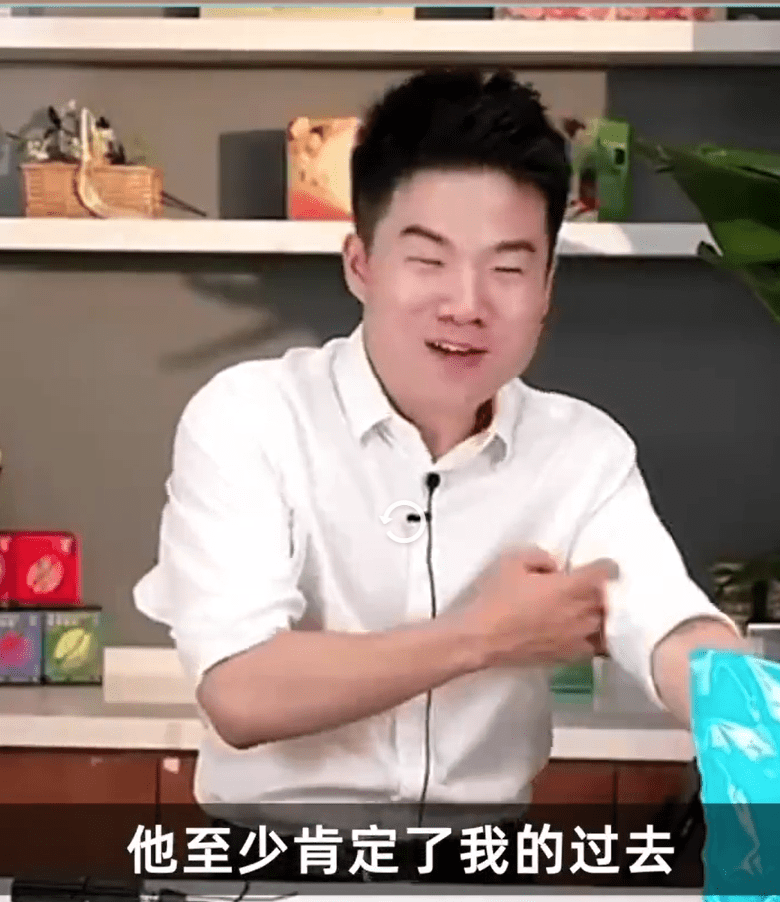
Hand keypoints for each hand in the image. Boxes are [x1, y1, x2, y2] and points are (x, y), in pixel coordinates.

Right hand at [454, 545, 618, 667]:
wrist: (484, 638)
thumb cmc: (497, 598)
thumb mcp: (513, 562)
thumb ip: (541, 556)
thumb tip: (555, 567)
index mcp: (571, 586)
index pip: (606, 572)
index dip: (606, 567)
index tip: (600, 567)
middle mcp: (582, 612)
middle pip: (610, 599)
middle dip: (605, 591)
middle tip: (594, 587)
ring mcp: (580, 637)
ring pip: (607, 624)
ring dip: (602, 615)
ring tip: (592, 611)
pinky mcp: (572, 656)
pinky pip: (596, 647)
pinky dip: (595, 638)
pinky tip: (584, 633)